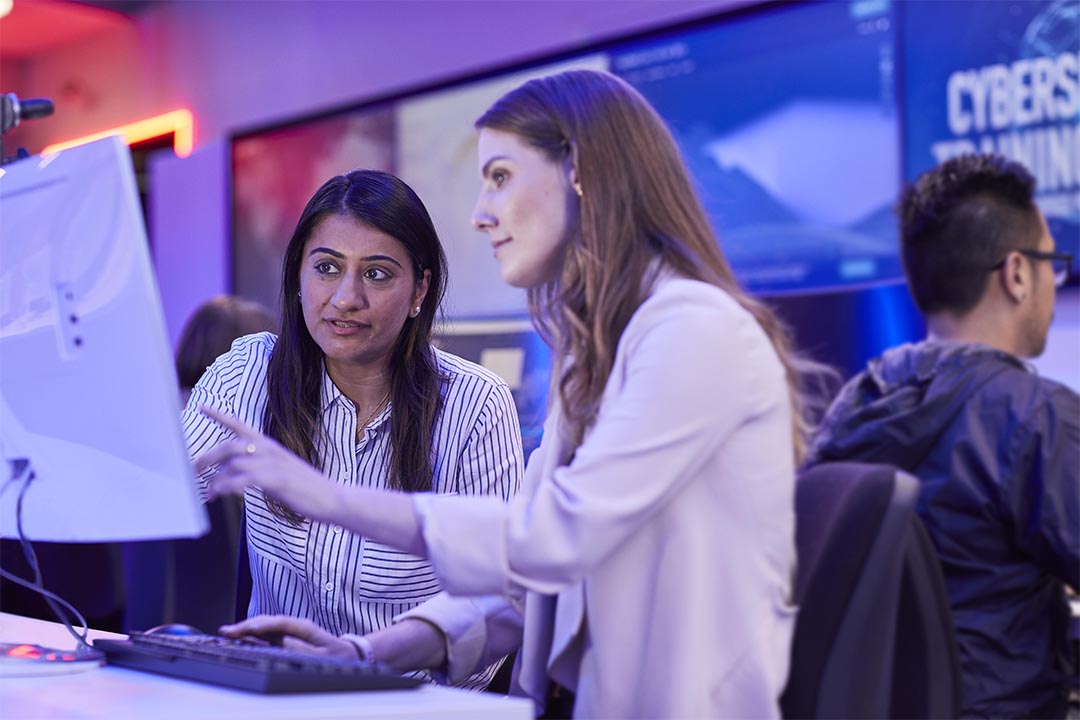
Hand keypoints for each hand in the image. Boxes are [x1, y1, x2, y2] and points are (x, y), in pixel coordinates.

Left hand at [194, 405, 339, 521]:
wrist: (333, 498)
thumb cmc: (305, 488)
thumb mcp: (279, 471)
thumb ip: (258, 468)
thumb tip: (232, 472)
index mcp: (270, 446)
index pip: (241, 425)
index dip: (220, 415)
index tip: (202, 407)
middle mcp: (270, 450)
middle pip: (230, 445)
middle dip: (208, 457)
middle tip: (194, 470)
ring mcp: (274, 464)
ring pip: (234, 462)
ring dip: (216, 479)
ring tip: (209, 492)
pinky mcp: (277, 480)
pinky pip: (243, 479)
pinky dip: (227, 486)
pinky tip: (220, 495)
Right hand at [219, 615, 358, 659]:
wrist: (348, 655)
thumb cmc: (336, 656)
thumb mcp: (322, 655)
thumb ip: (301, 649)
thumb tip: (280, 643)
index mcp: (304, 627)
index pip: (278, 623)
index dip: (259, 625)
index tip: (243, 629)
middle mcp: (296, 626)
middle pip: (267, 622)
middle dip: (246, 626)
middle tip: (225, 632)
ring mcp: (291, 631)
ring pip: (265, 626)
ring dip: (246, 629)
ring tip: (227, 633)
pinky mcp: (288, 637)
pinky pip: (268, 633)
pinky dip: (253, 634)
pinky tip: (241, 637)